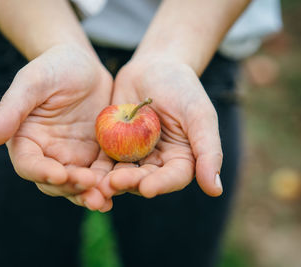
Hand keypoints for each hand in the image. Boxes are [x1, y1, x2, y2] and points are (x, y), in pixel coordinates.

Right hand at [0, 44, 112, 210]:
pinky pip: (100, 174)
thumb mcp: (32, 82)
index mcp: (26, 140)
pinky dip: (108, 183)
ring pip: (78, 184)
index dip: (42, 172)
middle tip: (90, 189)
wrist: (84, 65)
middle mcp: (47, 154)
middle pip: (55, 181)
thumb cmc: (53, 67)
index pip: (29, 164)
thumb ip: (11, 109)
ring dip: (90, 194)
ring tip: (105, 200)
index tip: (60, 175)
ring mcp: (72, 157)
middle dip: (71, 188)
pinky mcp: (94, 155)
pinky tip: (121, 187)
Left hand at [98, 56, 222, 199]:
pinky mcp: (114, 148)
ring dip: (109, 181)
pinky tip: (85, 170)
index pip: (173, 177)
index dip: (161, 184)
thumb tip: (216, 190)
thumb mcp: (199, 115)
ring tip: (96, 183)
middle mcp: (157, 163)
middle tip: (113, 184)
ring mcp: (134, 156)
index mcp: (181, 160)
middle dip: (129, 183)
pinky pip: (104, 160)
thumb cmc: (182, 88)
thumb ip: (208, 150)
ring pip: (122, 174)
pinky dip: (96, 167)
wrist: (153, 68)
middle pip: (144, 179)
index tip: (148, 188)